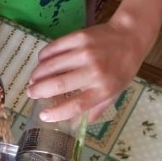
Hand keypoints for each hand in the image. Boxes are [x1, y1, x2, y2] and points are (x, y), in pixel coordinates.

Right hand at [27, 16, 149, 122]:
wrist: (131, 36)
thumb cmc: (123, 68)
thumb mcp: (115, 92)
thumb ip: (96, 108)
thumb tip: (76, 124)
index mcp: (103, 89)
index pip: (75, 105)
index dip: (56, 113)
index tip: (44, 116)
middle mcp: (93, 71)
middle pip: (58, 85)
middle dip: (38, 91)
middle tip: (30, 93)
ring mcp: (85, 52)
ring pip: (51, 66)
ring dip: (37, 75)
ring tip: (33, 79)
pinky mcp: (78, 37)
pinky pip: (53, 48)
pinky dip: (43, 57)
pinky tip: (42, 62)